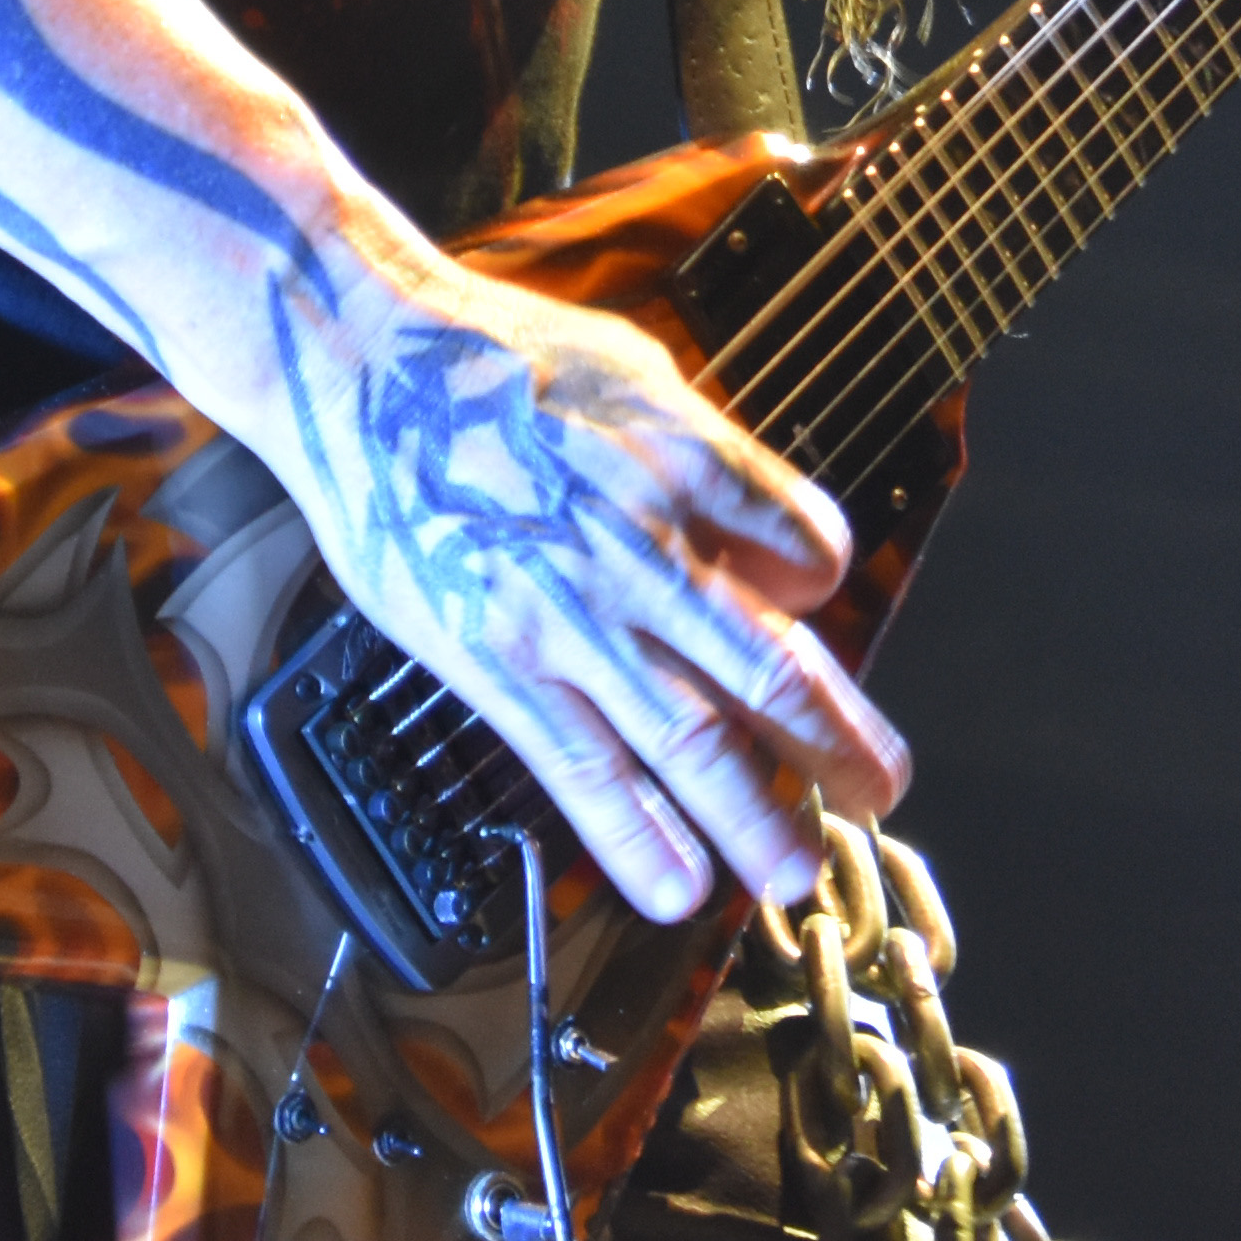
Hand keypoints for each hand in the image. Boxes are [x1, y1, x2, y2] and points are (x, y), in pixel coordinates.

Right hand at [270, 249, 910, 920]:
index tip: (807, 613)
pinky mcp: (499, 663)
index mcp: (691, 462)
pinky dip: (640, 838)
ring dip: (758, 820)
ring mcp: (573, 616)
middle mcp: (649, 549)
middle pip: (774, 671)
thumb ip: (701, 454)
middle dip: (837, 745)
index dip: (821, 590)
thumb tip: (754, 526)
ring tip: (796, 874)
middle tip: (877, 792)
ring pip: (693, 742)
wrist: (363, 363)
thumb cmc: (491, 353)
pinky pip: (583, 768)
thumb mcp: (631, 370)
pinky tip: (679, 888)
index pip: (811, 550)